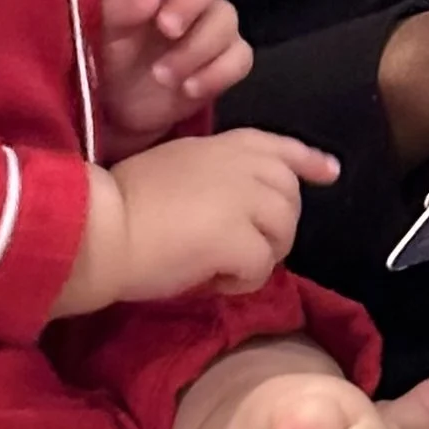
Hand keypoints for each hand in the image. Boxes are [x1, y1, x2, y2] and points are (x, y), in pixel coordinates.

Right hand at [65, 129, 336, 309]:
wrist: (98, 228)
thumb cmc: (121, 204)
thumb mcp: (174, 168)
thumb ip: (211, 175)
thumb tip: (238, 204)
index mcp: (221, 146)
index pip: (277, 147)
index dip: (307, 160)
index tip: (330, 172)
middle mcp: (240, 164)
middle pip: (289, 197)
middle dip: (275, 229)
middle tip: (238, 252)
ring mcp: (243, 198)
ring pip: (282, 232)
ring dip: (258, 257)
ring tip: (219, 266)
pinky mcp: (239, 236)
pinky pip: (263, 266)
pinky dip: (241, 282)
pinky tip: (211, 280)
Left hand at [99, 0, 250, 146]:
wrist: (115, 106)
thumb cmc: (103, 54)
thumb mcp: (97, 30)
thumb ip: (117, 9)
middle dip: (191, 0)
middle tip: (167, 29)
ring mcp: (210, 27)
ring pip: (226, 20)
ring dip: (196, 49)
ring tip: (161, 76)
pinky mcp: (224, 62)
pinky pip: (240, 58)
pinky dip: (217, 73)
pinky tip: (189, 89)